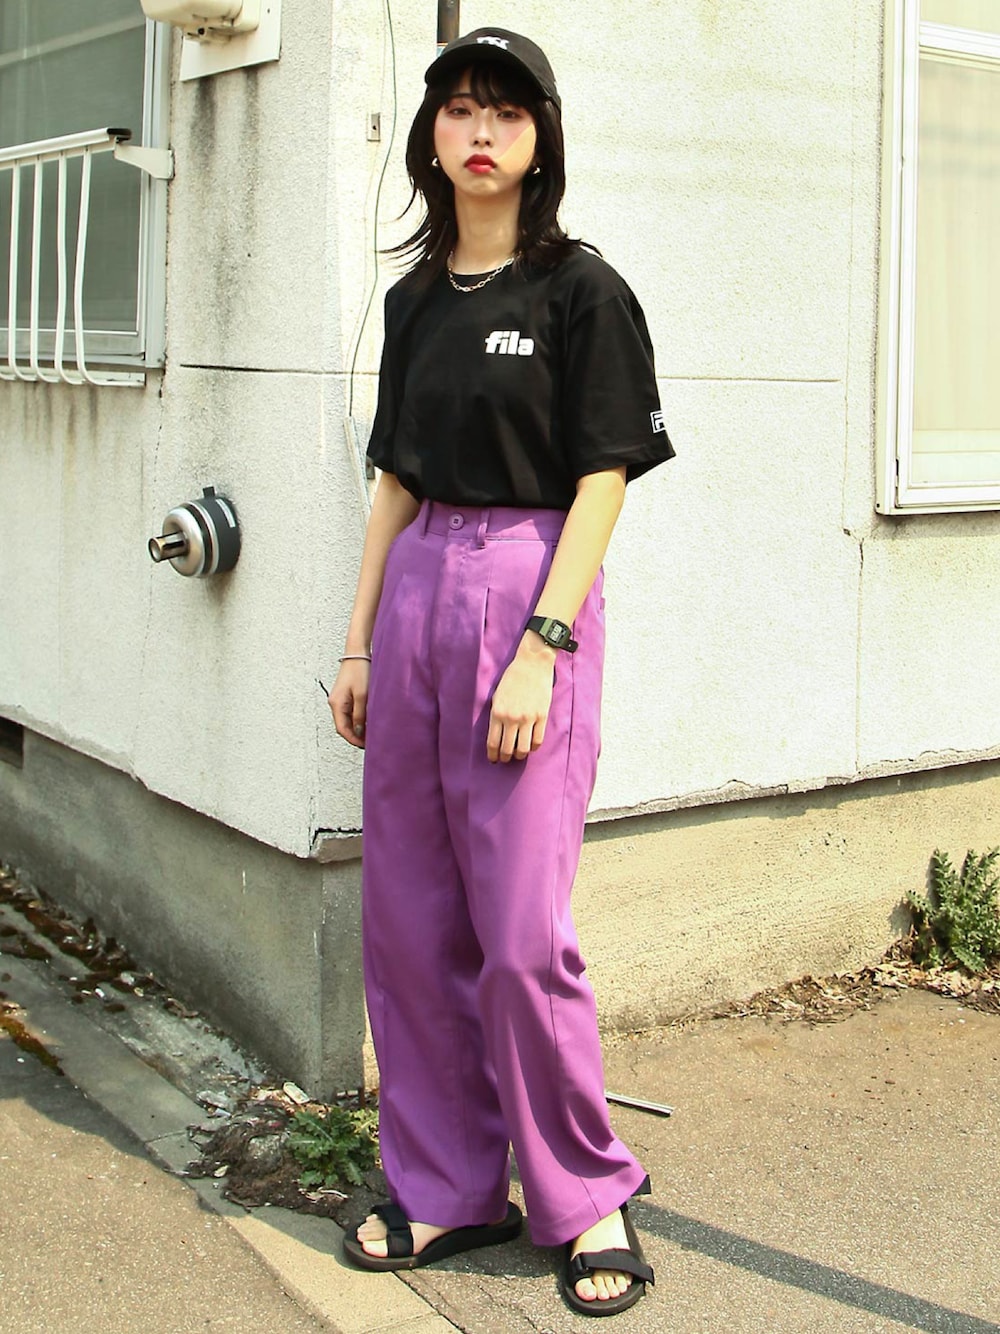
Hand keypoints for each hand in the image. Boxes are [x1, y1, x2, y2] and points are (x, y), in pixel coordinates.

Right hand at [328, 659, 370, 748]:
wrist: (358, 653)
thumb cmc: (360, 671)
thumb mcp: (362, 696)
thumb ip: (360, 715)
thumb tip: (359, 732)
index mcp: (336, 704)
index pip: (342, 729)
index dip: (353, 740)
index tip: (365, 746)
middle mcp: (335, 703)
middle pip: (344, 726)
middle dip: (356, 736)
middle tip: (370, 742)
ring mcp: (340, 699)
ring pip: (348, 720)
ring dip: (358, 728)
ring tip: (371, 733)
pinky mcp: (346, 695)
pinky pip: (350, 712)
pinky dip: (358, 719)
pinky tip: (368, 721)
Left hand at [487, 633, 556, 762]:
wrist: (532, 664)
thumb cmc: (512, 678)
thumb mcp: (497, 696)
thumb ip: (496, 715)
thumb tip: (496, 735)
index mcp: (497, 712)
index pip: (493, 742)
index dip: (493, 755)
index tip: (493, 759)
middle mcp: (512, 718)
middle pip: (507, 749)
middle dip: (505, 758)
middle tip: (505, 759)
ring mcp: (528, 718)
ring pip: (523, 749)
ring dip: (519, 755)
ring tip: (518, 755)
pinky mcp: (542, 716)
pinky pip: (537, 740)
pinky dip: (532, 747)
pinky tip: (530, 746)